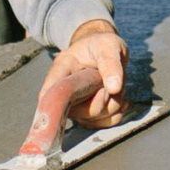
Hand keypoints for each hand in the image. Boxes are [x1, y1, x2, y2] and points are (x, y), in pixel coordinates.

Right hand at [18, 19, 126, 156]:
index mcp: (62, 69)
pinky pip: (104, 123)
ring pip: (95, 118)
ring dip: (113, 103)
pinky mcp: (87, 114)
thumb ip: (111, 64)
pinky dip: (117, 113)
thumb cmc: (102, 45)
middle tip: (111, 81)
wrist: (105, 50)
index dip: (49, 109)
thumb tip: (114, 88)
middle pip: (79, 111)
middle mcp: (65, 92)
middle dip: (103, 99)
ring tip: (114, 84)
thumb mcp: (109, 46)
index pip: (50, 93)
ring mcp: (76, 105)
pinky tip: (120, 98)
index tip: (53, 120)